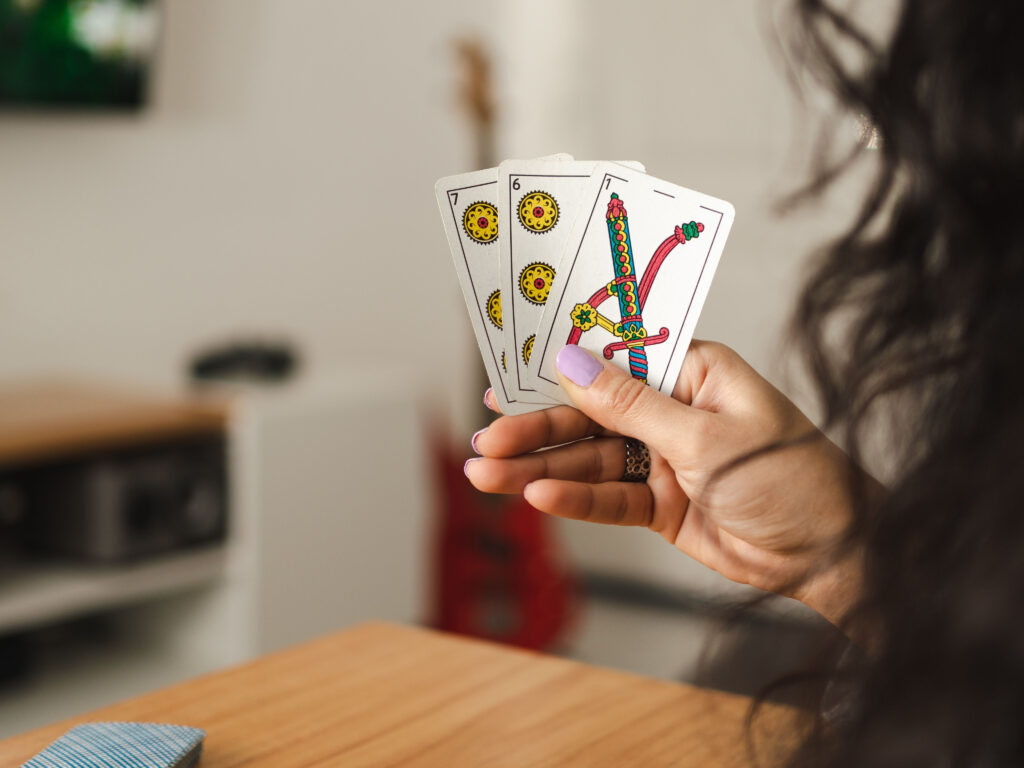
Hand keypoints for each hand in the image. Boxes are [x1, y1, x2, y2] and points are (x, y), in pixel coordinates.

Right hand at [465, 341, 866, 624]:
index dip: (556, 368)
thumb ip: (631, 405)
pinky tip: (539, 498)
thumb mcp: (708, 435)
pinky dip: (575, 499)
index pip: (611, 362)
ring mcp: (665, 459)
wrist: (834, 556)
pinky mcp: (661, 504)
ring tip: (488, 475)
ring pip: (590, 460)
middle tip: (487, 441)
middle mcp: (673, 410)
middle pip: (589, 415)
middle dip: (536, 429)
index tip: (506, 373)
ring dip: (540, 469)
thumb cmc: (793, 478)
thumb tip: (571, 364)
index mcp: (692, 372)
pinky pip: (608, 498)